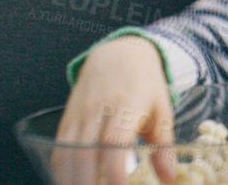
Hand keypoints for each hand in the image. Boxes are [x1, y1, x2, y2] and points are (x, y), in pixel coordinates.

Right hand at [54, 36, 176, 184]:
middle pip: (85, 152)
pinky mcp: (66, 118)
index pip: (115, 142)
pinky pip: (59, 148)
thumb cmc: (145, 86)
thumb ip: (164, 146)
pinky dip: (62, 170)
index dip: (115, 170)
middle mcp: (99, 108)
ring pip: (67, 152)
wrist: (118, 54)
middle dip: (89, 182)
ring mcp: (79, 113)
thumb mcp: (162, 110)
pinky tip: (71, 182)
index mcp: (128, 105)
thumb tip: (168, 178)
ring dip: (72, 180)